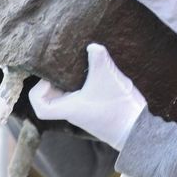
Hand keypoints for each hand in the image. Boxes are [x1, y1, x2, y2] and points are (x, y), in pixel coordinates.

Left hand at [28, 44, 146, 149]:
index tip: (50, 77)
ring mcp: (84, 113)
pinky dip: (81, 86)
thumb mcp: (108, 76)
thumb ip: (98, 57)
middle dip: (54, 82)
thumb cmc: (119, 107)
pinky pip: (80, 98)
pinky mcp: (95, 111)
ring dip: (69, 82)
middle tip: (63, 66)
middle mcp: (74, 113)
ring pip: (67, 98)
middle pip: (51, 100)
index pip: (40, 108)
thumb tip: (92, 46)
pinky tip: (94, 73)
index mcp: (69, 109)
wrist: (138, 131)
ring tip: (79, 66)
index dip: (38, 91)